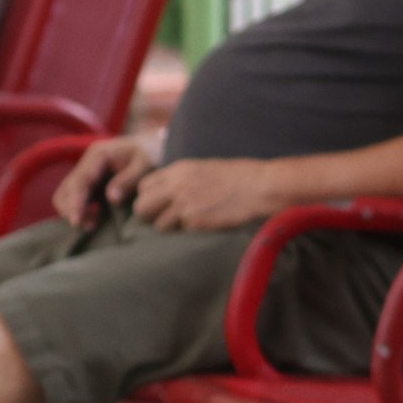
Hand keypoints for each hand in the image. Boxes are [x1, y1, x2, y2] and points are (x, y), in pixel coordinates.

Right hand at [55, 133, 157, 227]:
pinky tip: (95, 220)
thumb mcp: (145, 164)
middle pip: (66, 188)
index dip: (75, 202)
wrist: (153, 144)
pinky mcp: (90, 181)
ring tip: (93, 225)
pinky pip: (76, 197)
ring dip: (73, 211)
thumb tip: (111, 198)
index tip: (76, 221)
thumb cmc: (152, 153)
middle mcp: (87, 162)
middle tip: (89, 227)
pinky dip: (79, 210)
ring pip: (66, 194)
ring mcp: (87, 171)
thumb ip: (128, 180)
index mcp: (98, 155)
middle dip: (72, 210)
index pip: (80, 180)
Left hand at [127, 156, 284, 233]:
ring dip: (170, 229)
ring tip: (188, 227)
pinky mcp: (195, 221)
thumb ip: (184, 179)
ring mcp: (184, 204)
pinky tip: (203, 229)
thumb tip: (171, 192)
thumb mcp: (205, 168)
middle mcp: (176, 186)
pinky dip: (188, 234)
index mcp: (178, 170)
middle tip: (166, 222)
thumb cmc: (240, 177)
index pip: (144, 186)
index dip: (150, 198)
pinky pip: (179, 233)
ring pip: (158, 225)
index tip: (161, 205)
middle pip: (142, 207)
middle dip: (150, 217)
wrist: (260, 187)